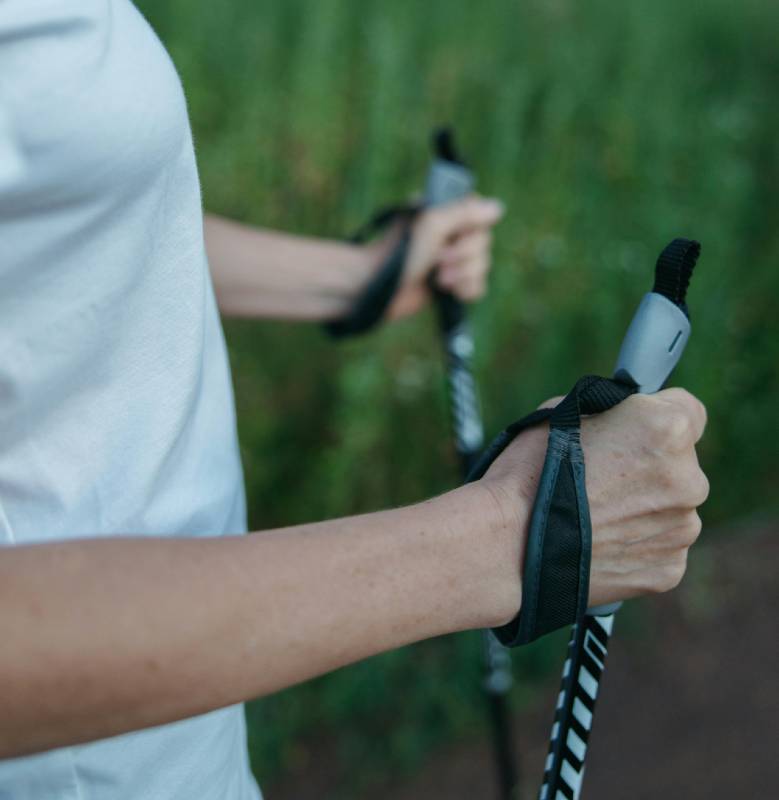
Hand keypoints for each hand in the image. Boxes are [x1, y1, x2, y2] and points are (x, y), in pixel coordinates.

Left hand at [369, 195, 504, 318]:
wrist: (378, 289)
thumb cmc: (399, 255)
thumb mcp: (432, 226)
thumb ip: (465, 213)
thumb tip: (497, 207)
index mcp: (445, 213)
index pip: (481, 216)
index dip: (472, 232)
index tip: (452, 238)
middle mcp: (451, 235)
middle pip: (484, 244)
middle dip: (464, 258)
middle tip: (438, 262)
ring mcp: (451, 260)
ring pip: (483, 267)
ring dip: (463, 276)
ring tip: (439, 279)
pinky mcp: (450, 284)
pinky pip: (478, 287)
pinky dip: (467, 291)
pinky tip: (449, 291)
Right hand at [481, 388, 709, 619]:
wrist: (507, 543)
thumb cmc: (527, 472)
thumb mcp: (565, 413)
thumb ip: (611, 413)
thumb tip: (622, 419)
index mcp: (666, 429)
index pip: (688, 410)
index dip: (656, 417)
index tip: (632, 431)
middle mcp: (688, 479)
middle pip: (680, 464)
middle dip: (649, 467)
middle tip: (600, 479)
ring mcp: (682, 528)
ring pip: (670, 509)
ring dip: (643, 509)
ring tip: (593, 516)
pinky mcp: (669, 569)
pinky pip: (660, 547)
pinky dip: (635, 545)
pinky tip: (598, 542)